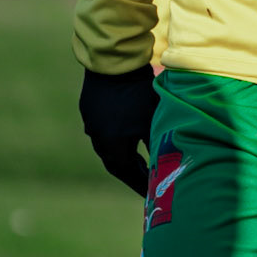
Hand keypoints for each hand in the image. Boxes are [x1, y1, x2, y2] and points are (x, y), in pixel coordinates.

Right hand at [79, 64, 158, 195]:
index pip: (129, 174)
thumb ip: (157, 144)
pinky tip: (124, 137)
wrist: (112, 61)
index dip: (141, 184)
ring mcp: (91, 124)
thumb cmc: (138, 92)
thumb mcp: (152, 120)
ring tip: (138, 163)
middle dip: (131, 175)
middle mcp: (98, 139)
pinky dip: (115, 141)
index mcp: (113, 146)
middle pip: (116, 165)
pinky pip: (102, 133)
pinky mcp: (89, 110)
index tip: (151, 194)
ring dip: (122, 157)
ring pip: (107, 149)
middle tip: (144, 183)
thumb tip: (166, 164)